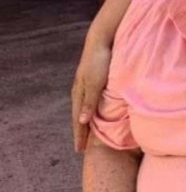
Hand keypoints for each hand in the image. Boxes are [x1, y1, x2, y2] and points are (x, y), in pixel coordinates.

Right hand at [71, 35, 111, 151]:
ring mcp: (86, 85)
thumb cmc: (99, 62)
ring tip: (87, 134)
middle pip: (79, 116)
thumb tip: (82, 121)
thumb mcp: (95, 83)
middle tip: (81, 147)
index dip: (79, 135)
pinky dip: (91, 111)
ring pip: (84, 108)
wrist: (101, 40)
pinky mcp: (93, 79)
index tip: (79, 150)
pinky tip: (95, 113)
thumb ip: (89, 101)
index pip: (78, 120)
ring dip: (85, 122)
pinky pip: (90, 100)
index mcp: (79, 93)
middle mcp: (80, 90)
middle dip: (80, 131)